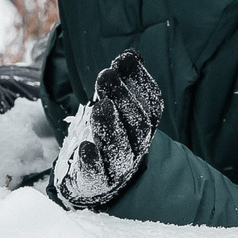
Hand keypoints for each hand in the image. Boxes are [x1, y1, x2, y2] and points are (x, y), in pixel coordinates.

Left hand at [53, 49, 164, 209]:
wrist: (98, 182)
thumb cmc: (109, 136)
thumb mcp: (116, 108)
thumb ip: (123, 83)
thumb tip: (131, 54)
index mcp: (144, 127)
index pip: (151, 104)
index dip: (140, 80)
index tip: (125, 58)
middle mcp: (137, 147)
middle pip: (137, 125)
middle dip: (123, 98)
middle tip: (106, 75)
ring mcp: (118, 168)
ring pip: (119, 149)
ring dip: (110, 127)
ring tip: (100, 106)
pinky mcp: (96, 183)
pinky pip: (97, 174)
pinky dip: (93, 162)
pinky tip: (86, 147)